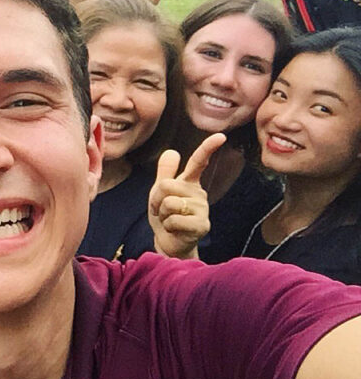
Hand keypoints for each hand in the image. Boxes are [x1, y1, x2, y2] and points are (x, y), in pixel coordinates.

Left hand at [148, 133, 225, 259]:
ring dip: (162, 214)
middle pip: (166, 185)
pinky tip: (175, 230)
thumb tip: (172, 151)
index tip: (221, 136)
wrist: (169, 243)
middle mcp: (199, 194)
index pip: (199, 162)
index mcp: (190, 183)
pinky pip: (174, 220)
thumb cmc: (166, 216)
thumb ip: (165, 173)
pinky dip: (168, 226)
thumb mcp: (160, 193)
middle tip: (161, 211)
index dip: (208, 148)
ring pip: (169, 203)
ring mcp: (202, 210)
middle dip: (156, 200)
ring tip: (169, 221)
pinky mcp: (202, 226)